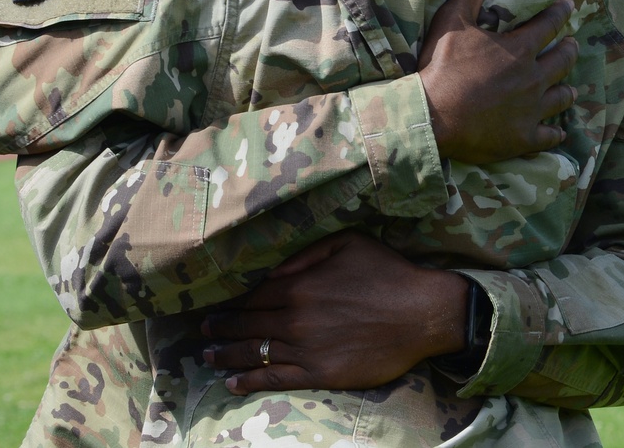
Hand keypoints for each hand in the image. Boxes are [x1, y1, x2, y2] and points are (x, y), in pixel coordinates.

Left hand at [201, 231, 468, 394]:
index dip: (232, 302)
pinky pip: (276, 379)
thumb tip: (273, 271)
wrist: (422, 313)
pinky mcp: (321, 375)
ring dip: (227, 354)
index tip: (213, 304)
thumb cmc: (387, 272)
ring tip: (206, 355)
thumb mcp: (347, 242)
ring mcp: (306, 349)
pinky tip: (233, 382)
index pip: (254, 296)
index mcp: (299, 285)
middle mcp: (295, 318)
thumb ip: (305, 254)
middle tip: (201, 329)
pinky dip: (250, 381)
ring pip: (255, 353)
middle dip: (221, 327)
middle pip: (248, 325)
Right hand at [418, 0, 577, 162]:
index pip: (548, 25)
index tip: (569, 5)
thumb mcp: (453, 20)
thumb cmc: (441, 67)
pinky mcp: (523, 137)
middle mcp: (533, 78)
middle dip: (568, 50)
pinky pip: (549, 135)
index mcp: (519, 49)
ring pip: (561, 97)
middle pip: (562, 61)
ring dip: (567, 90)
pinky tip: (557, 132)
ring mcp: (531, 110)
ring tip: (571, 88)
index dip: (560, 13)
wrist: (432, 116)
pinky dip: (555, 133)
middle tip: (571, 45)